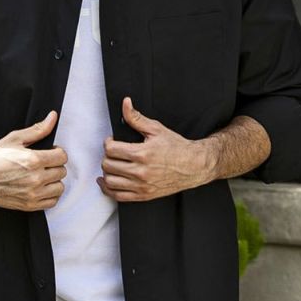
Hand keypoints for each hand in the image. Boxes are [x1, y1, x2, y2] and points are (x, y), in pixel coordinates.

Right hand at [0, 110, 67, 210]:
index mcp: (33, 160)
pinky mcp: (29, 205)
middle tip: (44, 163)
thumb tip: (52, 117)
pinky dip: (50, 195)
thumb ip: (37, 130)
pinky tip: (41, 188)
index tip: (50, 152)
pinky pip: (52, 202)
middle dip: (54, 165)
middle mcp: (35, 178)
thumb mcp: (14, 139)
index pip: (62, 157)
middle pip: (61, 172)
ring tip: (43, 175)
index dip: (57, 152)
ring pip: (59, 188)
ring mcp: (33, 194)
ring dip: (54, 181)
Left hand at [98, 97, 214, 201]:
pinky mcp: (143, 195)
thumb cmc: (177, 147)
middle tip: (113, 152)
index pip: (111, 149)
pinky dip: (108, 189)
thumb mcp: (156, 129)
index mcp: (142, 153)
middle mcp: (140, 171)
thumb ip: (136, 118)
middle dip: (107, 156)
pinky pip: (118, 196)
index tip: (112, 141)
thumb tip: (125, 104)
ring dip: (106, 172)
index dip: (108, 143)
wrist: (194, 166)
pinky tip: (107, 181)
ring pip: (110, 181)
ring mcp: (141, 186)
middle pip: (108, 165)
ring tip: (111, 165)